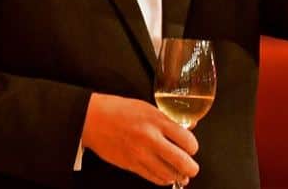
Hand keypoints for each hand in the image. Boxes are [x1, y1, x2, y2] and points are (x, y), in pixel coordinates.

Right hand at [82, 93, 198, 185]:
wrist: (93, 119)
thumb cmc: (119, 110)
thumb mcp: (147, 107)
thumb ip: (168, 118)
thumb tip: (189, 126)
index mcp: (156, 121)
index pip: (187, 139)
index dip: (193, 146)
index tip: (192, 147)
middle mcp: (151, 138)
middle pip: (182, 161)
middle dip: (191, 167)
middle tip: (192, 167)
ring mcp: (141, 154)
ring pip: (169, 174)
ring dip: (178, 176)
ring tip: (181, 174)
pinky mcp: (132, 165)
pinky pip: (154, 178)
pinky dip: (164, 180)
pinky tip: (166, 176)